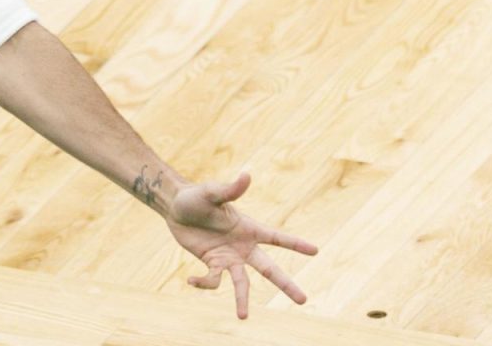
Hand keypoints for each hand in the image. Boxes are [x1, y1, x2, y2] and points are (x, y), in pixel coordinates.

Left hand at [165, 172, 318, 319]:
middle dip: (286, 284)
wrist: (176, 208)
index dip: (296, 244)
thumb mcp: (211, 193)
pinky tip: (190, 279)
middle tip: (303, 300)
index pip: (277, 237)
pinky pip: (213, 280)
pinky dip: (204, 283)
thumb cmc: (196, 197)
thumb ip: (230, 189)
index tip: (316, 251)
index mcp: (249, 228)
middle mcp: (243, 246)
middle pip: (269, 269)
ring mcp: (229, 257)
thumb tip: (246, 175)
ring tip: (242, 317)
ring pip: (242, 283)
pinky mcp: (212, 264)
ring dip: (242, 299)